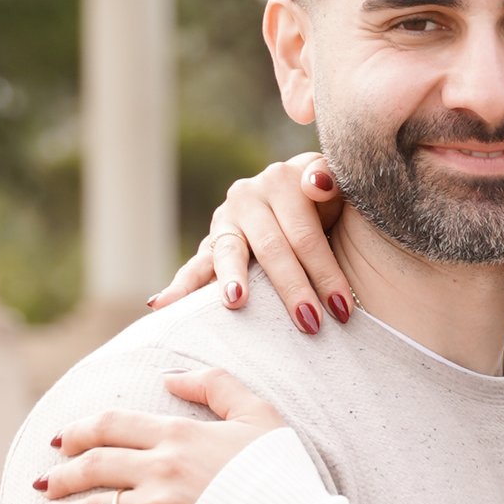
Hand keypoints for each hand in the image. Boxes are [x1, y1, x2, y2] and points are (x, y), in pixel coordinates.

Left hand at [35, 369, 288, 503]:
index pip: (111, 425)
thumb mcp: (258, 413)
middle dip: (61, 474)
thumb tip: (171, 376)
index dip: (78, 431)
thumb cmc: (282, 472)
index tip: (59, 441)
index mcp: (178, 434)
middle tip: (44, 482)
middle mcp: (160, 469)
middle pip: (93, 466)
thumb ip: (215, 385)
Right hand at [148, 155, 352, 334]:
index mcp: (282, 178)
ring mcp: (226, 219)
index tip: (343, 309)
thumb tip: (317, 184)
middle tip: (310, 324)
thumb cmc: (329, 205)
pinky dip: (179, 286)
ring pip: (229, 253)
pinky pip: (195, 266)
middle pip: (272, 248)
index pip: (305, 233)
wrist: (305, 202)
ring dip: (232, 279)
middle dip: (293, 288)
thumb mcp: (339, 189)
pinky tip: (160, 304)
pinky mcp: (210, 243)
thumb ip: (332, 182)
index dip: (326, 271)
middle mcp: (248, 195)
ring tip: (235, 301)